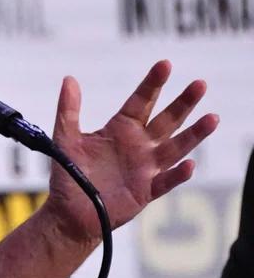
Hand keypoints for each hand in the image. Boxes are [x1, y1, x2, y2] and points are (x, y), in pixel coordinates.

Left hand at [43, 60, 218, 243]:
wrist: (70, 213)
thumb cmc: (69, 175)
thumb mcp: (65, 138)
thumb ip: (68, 111)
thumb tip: (69, 79)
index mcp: (120, 130)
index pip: (141, 102)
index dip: (153, 84)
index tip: (165, 64)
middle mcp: (138, 146)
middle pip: (166, 120)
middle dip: (183, 103)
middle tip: (200, 84)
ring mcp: (145, 169)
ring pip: (175, 148)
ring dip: (193, 135)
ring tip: (212, 118)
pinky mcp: (146, 191)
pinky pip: (165, 181)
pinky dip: (177, 174)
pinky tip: (189, 164)